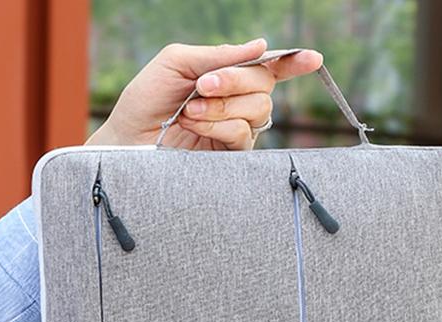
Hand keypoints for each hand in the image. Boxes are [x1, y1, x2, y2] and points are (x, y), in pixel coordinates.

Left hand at [85, 38, 322, 150]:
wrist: (129, 139)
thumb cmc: (147, 100)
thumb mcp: (177, 63)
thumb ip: (217, 55)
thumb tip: (260, 46)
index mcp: (227, 76)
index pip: (268, 68)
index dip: (292, 63)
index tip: (312, 58)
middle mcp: (236, 102)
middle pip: (264, 85)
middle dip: (234, 81)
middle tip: (201, 86)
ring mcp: (235, 129)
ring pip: (257, 109)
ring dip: (221, 106)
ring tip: (190, 111)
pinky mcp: (230, 155)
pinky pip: (243, 134)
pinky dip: (218, 126)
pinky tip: (195, 127)